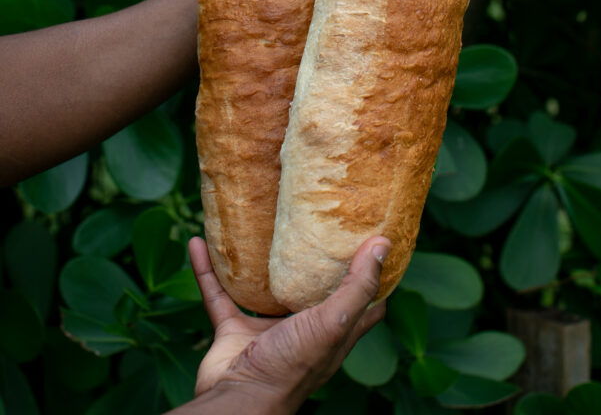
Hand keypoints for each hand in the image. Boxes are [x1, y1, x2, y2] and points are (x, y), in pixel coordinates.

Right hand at [187, 235, 389, 413]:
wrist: (237, 402)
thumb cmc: (291, 367)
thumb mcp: (333, 323)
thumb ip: (357, 286)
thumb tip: (383, 244)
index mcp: (333, 332)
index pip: (363, 302)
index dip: (372, 274)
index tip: (373, 237)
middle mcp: (302, 330)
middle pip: (311, 289)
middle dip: (312, 259)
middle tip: (312, 220)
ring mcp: (266, 332)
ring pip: (263, 288)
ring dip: (256, 261)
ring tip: (254, 225)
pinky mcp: (233, 332)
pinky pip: (218, 293)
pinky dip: (207, 270)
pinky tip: (199, 243)